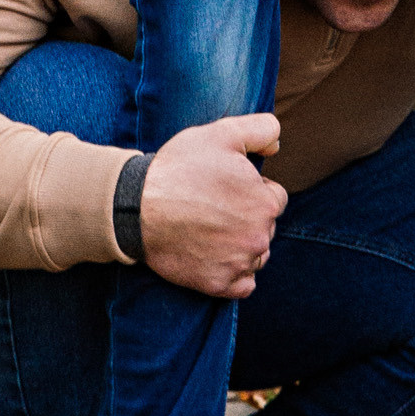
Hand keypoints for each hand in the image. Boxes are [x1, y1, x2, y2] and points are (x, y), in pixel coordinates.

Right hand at [137, 116, 285, 299]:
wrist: (136, 207)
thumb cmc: (179, 168)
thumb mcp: (221, 133)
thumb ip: (262, 130)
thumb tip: (278, 145)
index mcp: (265, 203)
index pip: (275, 198)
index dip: (252, 190)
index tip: (227, 188)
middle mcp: (258, 237)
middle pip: (266, 227)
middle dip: (248, 217)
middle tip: (215, 207)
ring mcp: (238, 264)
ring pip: (256, 255)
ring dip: (243, 245)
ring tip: (211, 229)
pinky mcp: (218, 285)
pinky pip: (244, 284)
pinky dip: (235, 273)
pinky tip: (216, 255)